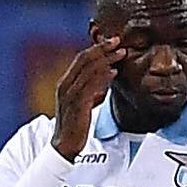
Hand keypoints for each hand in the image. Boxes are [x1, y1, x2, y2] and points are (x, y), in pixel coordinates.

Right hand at [51, 37, 124, 160]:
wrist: (64, 145)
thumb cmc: (75, 124)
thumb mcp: (83, 101)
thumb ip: (93, 87)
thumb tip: (108, 75)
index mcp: (65, 83)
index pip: (81, 59)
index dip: (97, 48)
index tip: (112, 41)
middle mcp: (65, 86)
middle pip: (84, 59)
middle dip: (102, 48)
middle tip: (119, 42)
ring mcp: (70, 95)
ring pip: (88, 70)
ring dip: (106, 60)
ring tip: (121, 54)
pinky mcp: (77, 105)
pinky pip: (91, 85)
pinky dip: (103, 76)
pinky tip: (114, 72)